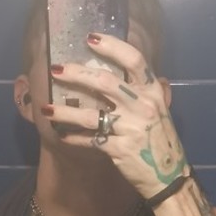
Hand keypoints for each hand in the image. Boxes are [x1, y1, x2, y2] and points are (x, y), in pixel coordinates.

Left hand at [43, 33, 188, 198]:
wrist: (169, 177)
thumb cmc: (161, 140)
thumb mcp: (160, 110)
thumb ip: (147, 90)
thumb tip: (137, 69)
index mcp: (153, 92)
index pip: (134, 60)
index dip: (112, 46)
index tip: (90, 38)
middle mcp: (143, 106)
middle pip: (105, 82)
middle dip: (77, 74)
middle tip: (56, 69)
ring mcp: (131, 128)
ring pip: (91, 115)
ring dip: (65, 111)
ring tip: (46, 109)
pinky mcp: (120, 149)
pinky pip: (91, 140)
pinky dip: (75, 138)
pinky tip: (63, 135)